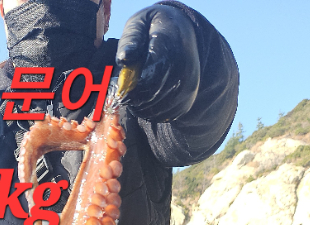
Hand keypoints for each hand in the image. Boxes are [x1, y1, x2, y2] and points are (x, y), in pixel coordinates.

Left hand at [116, 4, 199, 121]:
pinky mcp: (187, 101)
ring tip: (138, 92)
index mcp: (171, 45)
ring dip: (141, 105)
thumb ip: (131, 39)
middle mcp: (184, 68)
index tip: (122, 88)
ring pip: (156, 108)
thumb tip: (124, 58)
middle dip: (134, 97)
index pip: (149, 75)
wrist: (182, 34)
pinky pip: (163, 116)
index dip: (132, 87)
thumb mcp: (139, 24)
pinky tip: (148, 97)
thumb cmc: (154, 29)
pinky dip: (151, 111)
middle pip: (152, 95)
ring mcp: (188, 86)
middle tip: (126, 92)